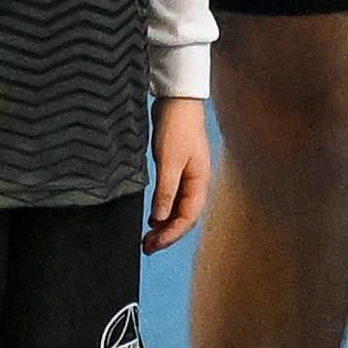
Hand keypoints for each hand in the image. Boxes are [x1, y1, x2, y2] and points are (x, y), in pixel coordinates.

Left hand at [141, 93, 209, 250]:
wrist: (177, 100)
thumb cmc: (177, 127)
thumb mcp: (169, 160)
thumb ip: (166, 190)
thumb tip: (160, 218)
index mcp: (200, 183)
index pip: (188, 218)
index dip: (171, 234)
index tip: (153, 244)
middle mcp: (197, 184)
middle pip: (184, 218)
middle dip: (167, 235)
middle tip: (147, 247)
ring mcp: (188, 177)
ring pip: (178, 210)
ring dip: (164, 225)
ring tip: (148, 237)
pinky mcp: (178, 170)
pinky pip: (173, 198)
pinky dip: (163, 210)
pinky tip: (152, 217)